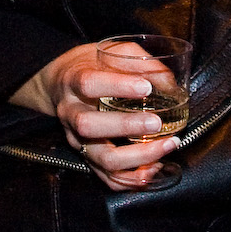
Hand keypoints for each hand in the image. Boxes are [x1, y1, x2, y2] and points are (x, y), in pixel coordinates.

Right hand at [10, 42, 180, 190]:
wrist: (61, 84)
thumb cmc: (90, 66)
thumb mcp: (110, 53)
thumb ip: (139, 62)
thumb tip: (169, 82)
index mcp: (73, 82)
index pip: (89, 84)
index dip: (117, 86)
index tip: (145, 87)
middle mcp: (71, 113)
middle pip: (89, 126)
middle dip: (126, 126)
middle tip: (156, 122)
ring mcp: (77, 139)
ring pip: (102, 159)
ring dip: (138, 158)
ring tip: (166, 146)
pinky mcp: (87, 158)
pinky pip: (108, 178)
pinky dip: (133, 179)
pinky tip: (154, 167)